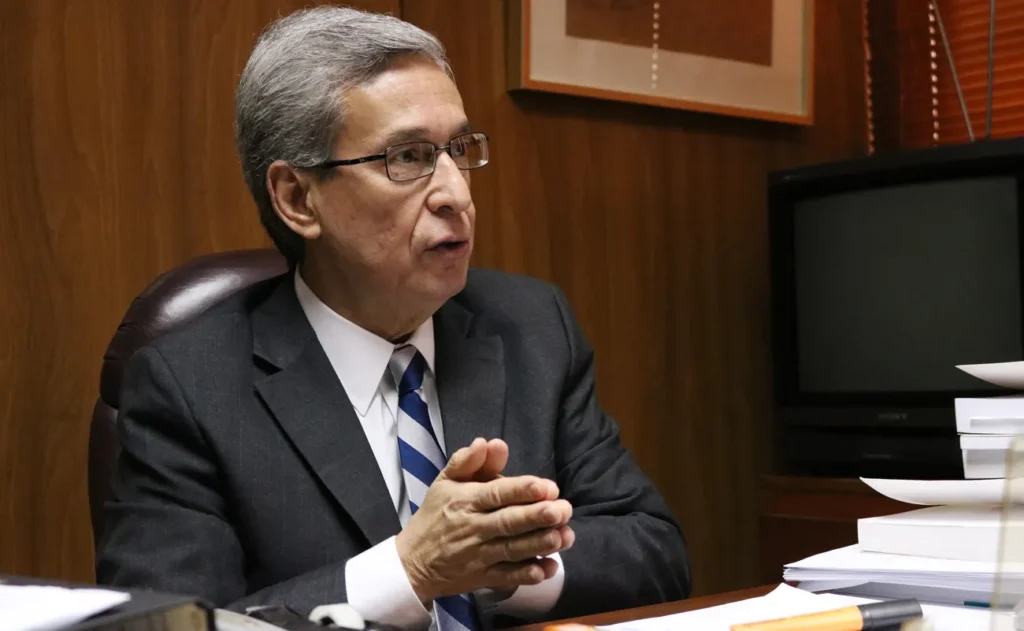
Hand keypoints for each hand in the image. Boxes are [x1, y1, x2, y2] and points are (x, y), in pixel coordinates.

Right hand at [395, 438, 574, 603]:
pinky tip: (549, 567)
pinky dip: (529, 574)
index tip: (548, 487)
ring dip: (540, 544)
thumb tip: (487, 442)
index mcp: (465, 500)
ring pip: (512, 550)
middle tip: (564, 510)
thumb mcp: (444, 482)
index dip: (522, 490)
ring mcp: (478, 555)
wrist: (412, 562)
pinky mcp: (482, 578)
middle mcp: (473, 528)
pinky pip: (508, 577)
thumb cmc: (435, 515)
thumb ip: (468, 461)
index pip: (496, 494)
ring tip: (564, 536)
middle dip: (538, 516)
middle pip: (508, 522)